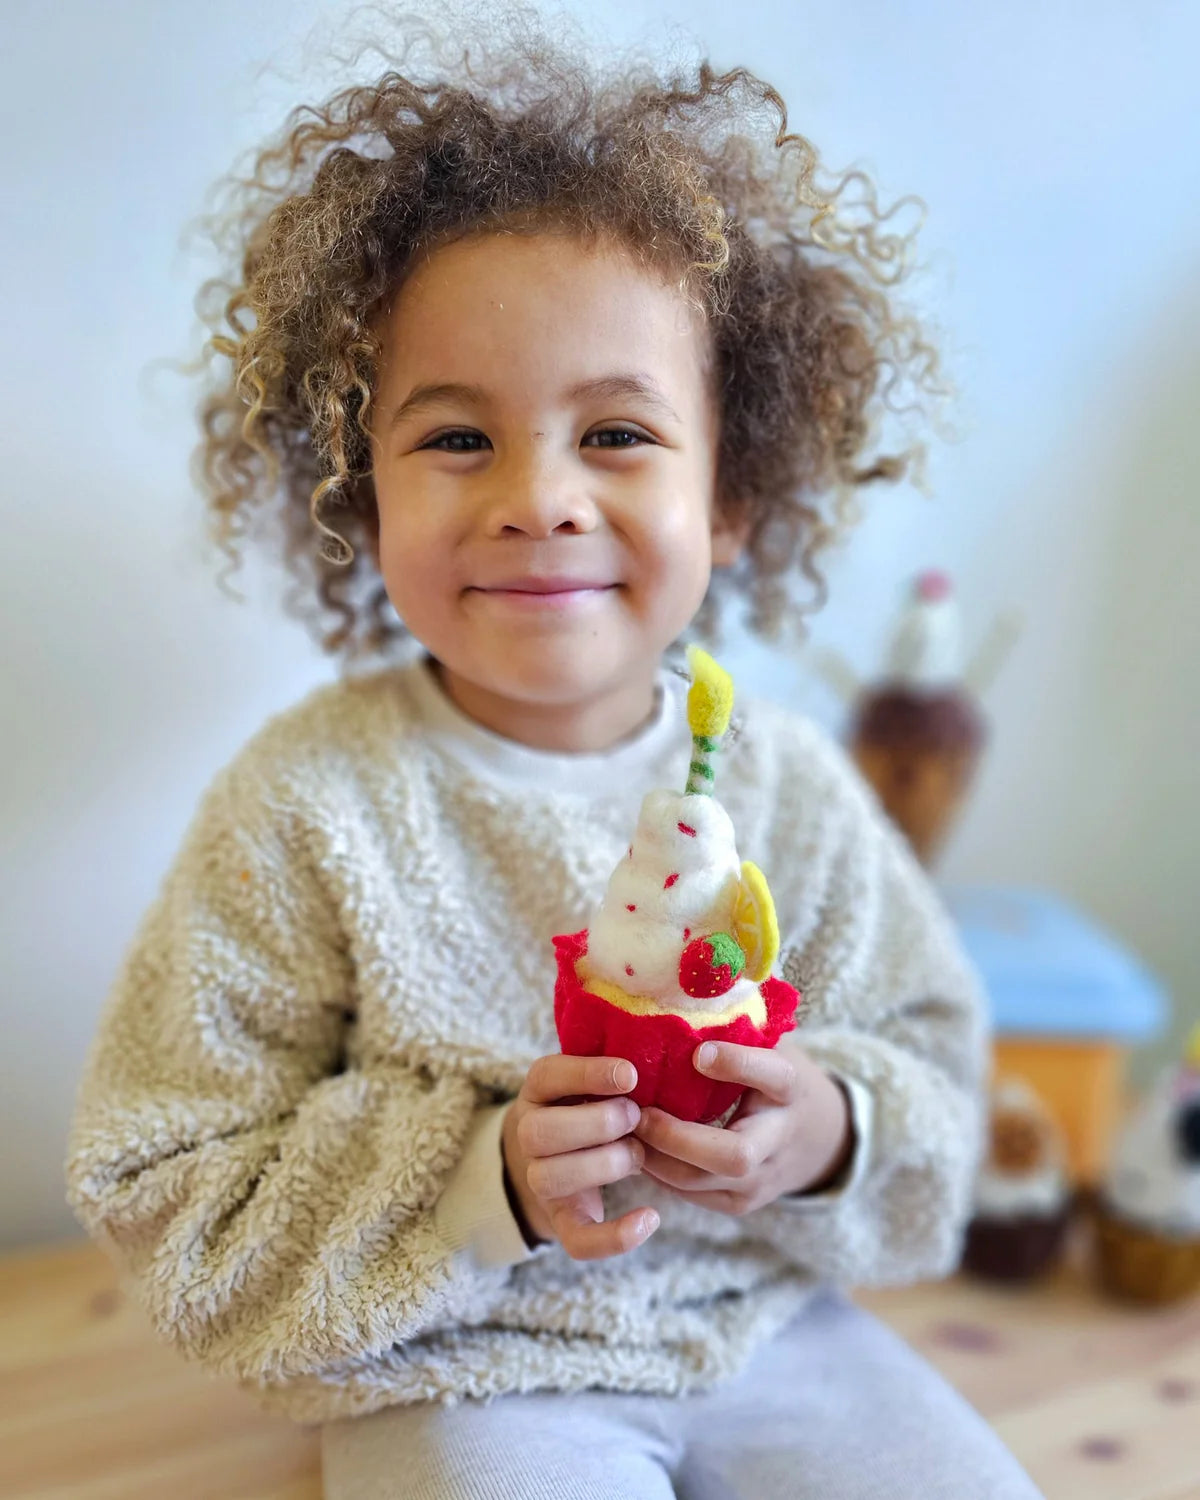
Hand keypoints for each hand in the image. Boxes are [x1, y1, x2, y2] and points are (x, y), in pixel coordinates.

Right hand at [501, 1053, 659, 1260]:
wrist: (564, 1158)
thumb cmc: (595, 1106)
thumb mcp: (595, 1081)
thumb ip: (616, 1073)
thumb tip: (661, 1056)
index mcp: (538, 1091)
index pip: (548, 1075)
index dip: (587, 1074)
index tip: (631, 1075)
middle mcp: (529, 1133)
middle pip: (541, 1131)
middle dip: (597, 1123)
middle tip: (635, 1117)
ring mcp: (541, 1179)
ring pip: (552, 1178)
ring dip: (604, 1165)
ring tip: (637, 1153)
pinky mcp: (563, 1221)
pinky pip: (579, 1240)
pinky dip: (615, 1236)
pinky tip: (650, 1218)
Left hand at [633, 1037, 852, 1215]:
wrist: (817, 1138)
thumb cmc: (775, 1078)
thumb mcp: (771, 1045)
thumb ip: (738, 1024)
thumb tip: (691, 976)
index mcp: (791, 1089)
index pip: (773, 1076)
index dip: (737, 1064)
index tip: (699, 1052)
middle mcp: (780, 1140)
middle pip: (733, 1154)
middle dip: (678, 1138)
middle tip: (638, 1112)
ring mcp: (762, 1180)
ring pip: (702, 1182)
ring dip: (656, 1158)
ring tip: (622, 1129)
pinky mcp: (740, 1203)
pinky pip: (692, 1195)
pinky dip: (658, 1172)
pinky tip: (633, 1147)